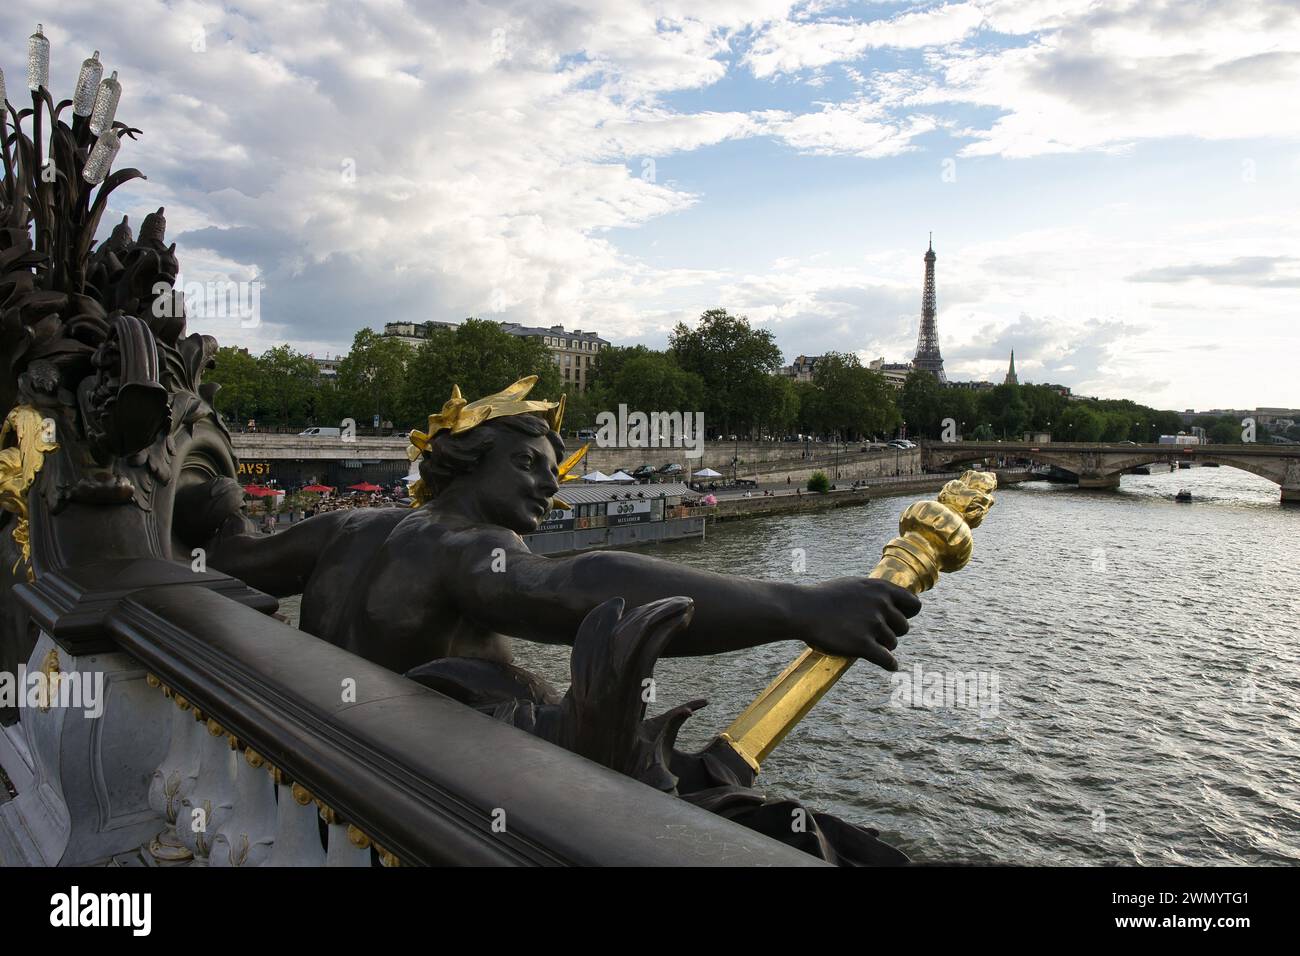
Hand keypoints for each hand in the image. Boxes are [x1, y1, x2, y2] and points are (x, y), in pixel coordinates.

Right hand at [801, 578, 921, 670]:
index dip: (907, 614)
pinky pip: (887, 660)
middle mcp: (880, 605)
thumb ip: (875, 592)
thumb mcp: (854, 585)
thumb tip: (892, 600)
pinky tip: (889, 666)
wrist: (802, 610)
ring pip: (892, 644)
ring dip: (881, 646)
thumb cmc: (824, 597)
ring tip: (863, 642)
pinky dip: (889, 665)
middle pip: (903, 628)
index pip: (914, 605)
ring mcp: (872, 625)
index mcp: (880, 588)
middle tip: (873, 633)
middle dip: (891, 632)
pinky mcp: (862, 644)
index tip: (897, 620)